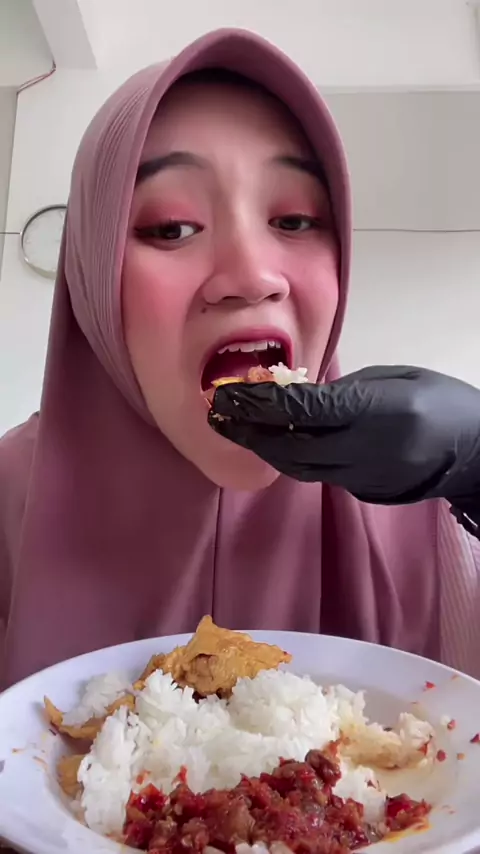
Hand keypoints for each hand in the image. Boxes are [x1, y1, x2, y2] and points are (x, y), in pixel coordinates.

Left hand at [208, 366, 479, 512]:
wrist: (474, 453)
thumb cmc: (439, 401)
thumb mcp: (395, 378)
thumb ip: (345, 389)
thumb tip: (298, 394)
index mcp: (379, 411)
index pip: (306, 409)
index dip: (261, 402)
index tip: (229, 392)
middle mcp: (366, 449)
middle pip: (292, 446)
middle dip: (249, 431)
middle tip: (217, 413)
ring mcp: (363, 476)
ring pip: (297, 466)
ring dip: (261, 447)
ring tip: (232, 427)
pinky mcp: (361, 490)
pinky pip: (314, 474)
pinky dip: (287, 458)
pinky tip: (269, 442)